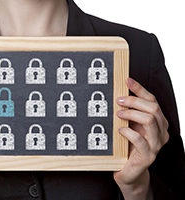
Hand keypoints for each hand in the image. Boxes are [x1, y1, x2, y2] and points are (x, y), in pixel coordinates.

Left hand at [113, 78, 168, 199]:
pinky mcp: (148, 155)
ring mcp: (156, 144)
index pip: (152, 100)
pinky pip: (141, 140)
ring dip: (132, 114)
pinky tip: (120, 129)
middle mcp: (161, 131)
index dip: (140, 89)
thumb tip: (119, 93)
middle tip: (118, 100)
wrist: (128, 170)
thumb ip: (129, 112)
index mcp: (158, 122)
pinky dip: (129, 132)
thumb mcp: (130, 125)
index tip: (127, 80)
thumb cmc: (128, 146)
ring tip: (118, 114)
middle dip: (134, 101)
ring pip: (150, 120)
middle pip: (153, 108)